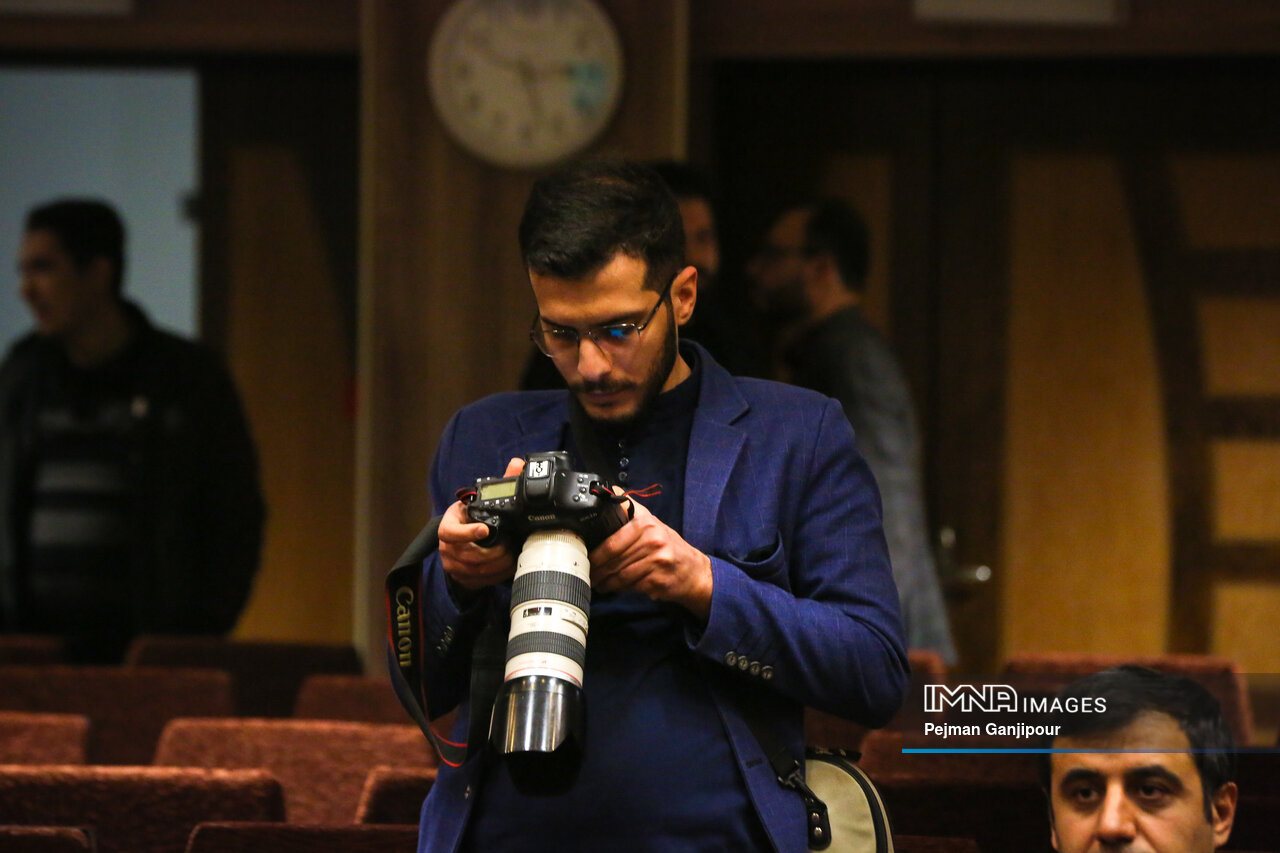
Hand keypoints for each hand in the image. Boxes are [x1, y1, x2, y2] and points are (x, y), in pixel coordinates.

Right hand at [439, 457, 524, 591]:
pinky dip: (496, 576)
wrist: (463, 543)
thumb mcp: (482, 501)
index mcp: (449, 524)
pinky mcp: (460, 577)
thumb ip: (500, 484)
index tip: (485, 530)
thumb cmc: (474, 519)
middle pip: (467, 555)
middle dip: (493, 553)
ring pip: (475, 570)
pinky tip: (507, 568)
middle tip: (510, 547)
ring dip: (496, 565)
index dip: (467, 533)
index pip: (450, 531)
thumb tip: (517, 463)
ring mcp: (452, 563)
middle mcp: (446, 546)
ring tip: (512, 556)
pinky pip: (479, 580)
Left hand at [588, 496, 713, 621]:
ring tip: (599, 583)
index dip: (596, 554)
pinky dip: (620, 589)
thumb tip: (610, 491)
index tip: (586, 558)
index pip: (612, 542)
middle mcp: (653, 541)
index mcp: (647, 524)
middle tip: (589, 574)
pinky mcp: (658, 581)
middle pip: (615, 561)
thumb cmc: (668, 546)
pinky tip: (615, 587)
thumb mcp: (652, 523)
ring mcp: (657, 562)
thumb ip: (630, 510)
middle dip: (598, 571)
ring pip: (621, 576)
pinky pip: (631, 587)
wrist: (693, 570)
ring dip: (606, 582)